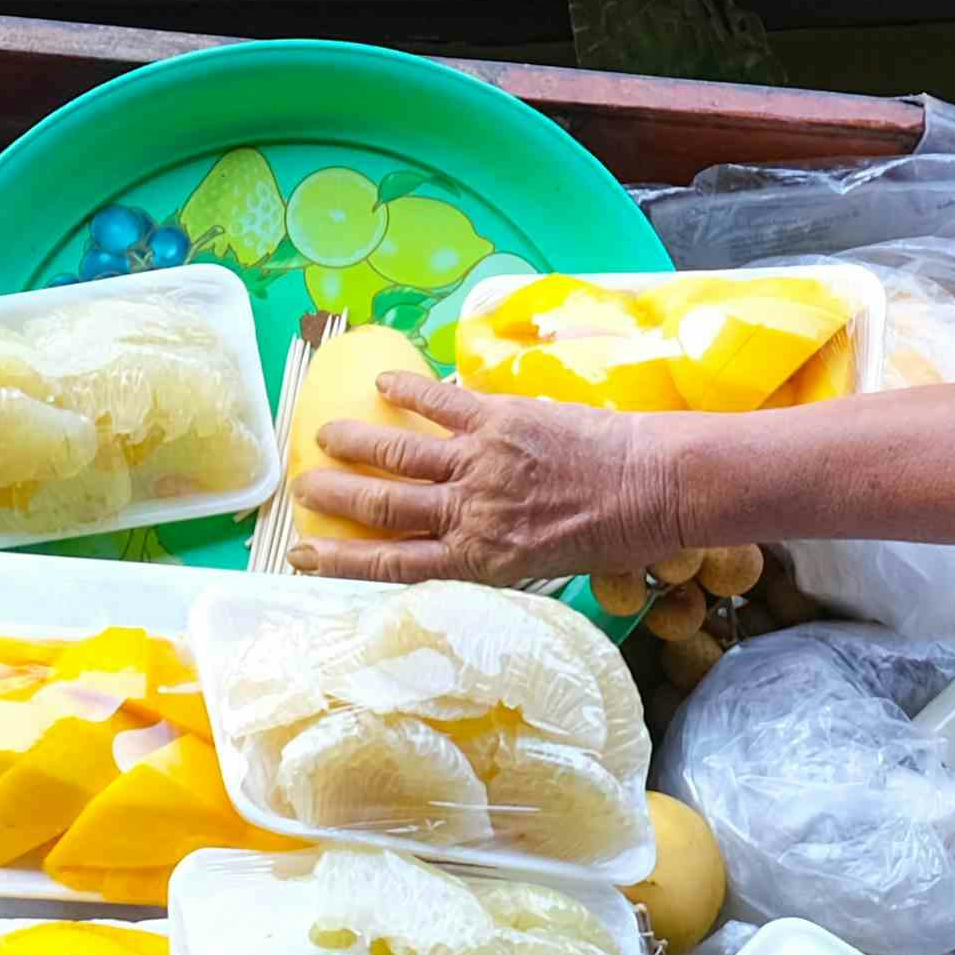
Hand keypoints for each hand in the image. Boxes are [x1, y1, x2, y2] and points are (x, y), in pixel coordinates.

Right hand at [287, 372, 694, 588]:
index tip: (304, 555)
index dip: (342, 562)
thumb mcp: (545, 567)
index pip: (394, 564)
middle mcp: (471, 513)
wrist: (653, 487)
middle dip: (334, 498)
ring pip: (399, 455)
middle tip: (301, 490)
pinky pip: (442, 404)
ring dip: (356, 444)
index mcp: (481, 560)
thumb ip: (496, 555)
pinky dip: (409, 392)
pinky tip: (383, 386)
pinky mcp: (500, 419)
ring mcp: (481, 463)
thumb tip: (461, 546)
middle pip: (382, 507)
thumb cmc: (613, 536)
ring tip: (323, 437)